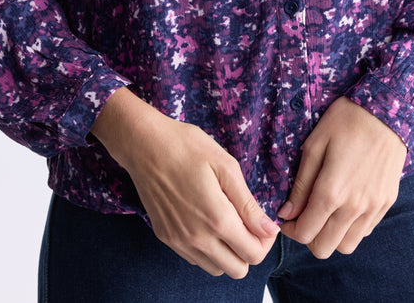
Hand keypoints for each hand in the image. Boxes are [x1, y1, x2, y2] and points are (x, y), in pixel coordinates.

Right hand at [92, 88, 278, 277]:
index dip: (266, 242)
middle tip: (247, 224)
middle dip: (249, 251)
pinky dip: (207, 249)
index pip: (254, 254)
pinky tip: (206, 222)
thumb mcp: (225, 166)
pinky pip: (195, 258)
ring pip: (216, 268)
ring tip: (226, 222)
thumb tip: (269, 230)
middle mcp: (197, 238)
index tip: (263, 223)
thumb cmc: (187, 147)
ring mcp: (179, 241)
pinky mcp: (165, 237)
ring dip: (228, 253)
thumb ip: (248, 204)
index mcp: (217, 219)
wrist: (144, 144)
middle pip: (238, 269)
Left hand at [277, 96, 406, 257]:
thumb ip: (301, 184)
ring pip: (346, 246)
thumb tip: (287, 213)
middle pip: (324, 248)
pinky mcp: (386, 204)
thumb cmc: (346, 121)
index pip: (305, 233)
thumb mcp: (315, 145)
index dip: (290, 230)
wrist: (387, 112)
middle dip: (308, 237)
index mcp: (331, 192)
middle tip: (304, 216)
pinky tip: (345, 206)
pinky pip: (365, 231)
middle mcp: (354, 207)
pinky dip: (351, 228)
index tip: (287, 217)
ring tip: (325, 213)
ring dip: (331, 236)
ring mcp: (373, 208)